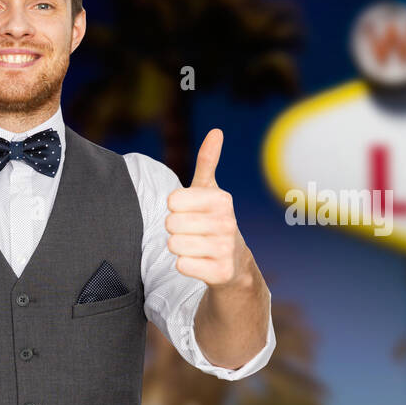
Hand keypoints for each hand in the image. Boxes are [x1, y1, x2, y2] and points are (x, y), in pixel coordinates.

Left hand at [166, 129, 249, 286]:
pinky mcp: (221, 273)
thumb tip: (216, 131)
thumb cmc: (213, 221)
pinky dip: (184, 265)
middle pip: (171, 223)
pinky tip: (198, 262)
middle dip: (174, 229)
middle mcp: (227, 223)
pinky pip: (182, 265)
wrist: (234, 263)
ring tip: (194, 247)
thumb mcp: (210, 191)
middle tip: (191, 232)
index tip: (189, 212)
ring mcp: (225, 249)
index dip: (174, 208)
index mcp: (223, 199)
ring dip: (178, 247)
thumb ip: (208, 162)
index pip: (173, 200)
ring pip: (174, 245)